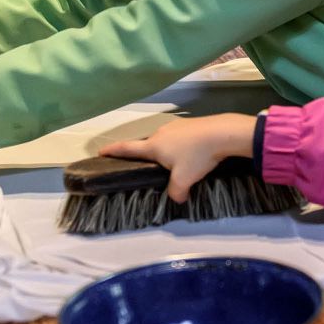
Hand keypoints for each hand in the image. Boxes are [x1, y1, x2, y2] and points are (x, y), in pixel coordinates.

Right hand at [98, 114, 256, 202]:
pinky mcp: (190, 124)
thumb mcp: (184, 180)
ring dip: (167, 151)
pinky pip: (180, 137)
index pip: (127, 148)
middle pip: (148, 145)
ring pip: (165, 141)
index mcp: (154, 146)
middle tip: (152, 167)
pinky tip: (193, 153)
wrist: (223, 133)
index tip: (101, 152)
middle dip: (148, 155)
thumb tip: (177, 199)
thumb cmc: (198, 156)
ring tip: (178, 162)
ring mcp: (176, 126)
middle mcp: (161, 133)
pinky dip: (182, 146)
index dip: (113, 151)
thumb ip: (176, 192)